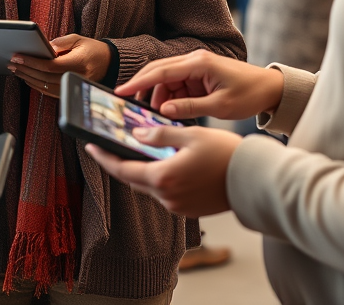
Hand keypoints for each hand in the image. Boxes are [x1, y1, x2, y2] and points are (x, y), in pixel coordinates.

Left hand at [8, 34, 110, 97]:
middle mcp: (76, 78)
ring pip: (45, 87)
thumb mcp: (78, 39)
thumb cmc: (92, 49)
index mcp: (79, 63)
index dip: (32, 62)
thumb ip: (60, 43)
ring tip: (16, 69)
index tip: (18, 56)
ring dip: (28, 77)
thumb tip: (44, 48)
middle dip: (26, 69)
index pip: (50, 66)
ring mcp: (73, 87)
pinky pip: (49, 92)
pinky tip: (27, 77)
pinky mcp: (70, 92)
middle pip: (45, 77)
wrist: (108, 63)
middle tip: (12, 62)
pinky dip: (36, 85)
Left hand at [85, 126, 240, 216]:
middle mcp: (166, 197)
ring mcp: (177, 206)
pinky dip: (161, 178)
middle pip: (133, 179)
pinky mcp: (189, 209)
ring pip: (150, 186)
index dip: (103, 157)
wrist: (253, 181)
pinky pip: (166, 193)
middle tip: (110, 146)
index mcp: (163, 178)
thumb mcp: (190, 135)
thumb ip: (160, 134)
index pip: (122, 169)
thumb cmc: (225, 155)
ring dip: (144, 170)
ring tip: (141, 150)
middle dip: (121, 162)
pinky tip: (167, 163)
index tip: (89, 146)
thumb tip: (137, 134)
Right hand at [115, 49, 283, 120]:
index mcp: (199, 63)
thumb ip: (190, 108)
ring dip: (159, 97)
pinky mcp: (199, 75)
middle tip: (129, 104)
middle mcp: (194, 60)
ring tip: (155, 116)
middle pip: (159, 72)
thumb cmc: (250, 94)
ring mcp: (196, 67)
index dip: (139, 82)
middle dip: (143, 88)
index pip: (161, 71)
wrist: (271, 88)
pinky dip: (171, 98)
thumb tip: (163, 111)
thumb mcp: (220, 106)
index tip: (121, 91)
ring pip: (166, 80)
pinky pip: (177, 85)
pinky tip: (169, 112)